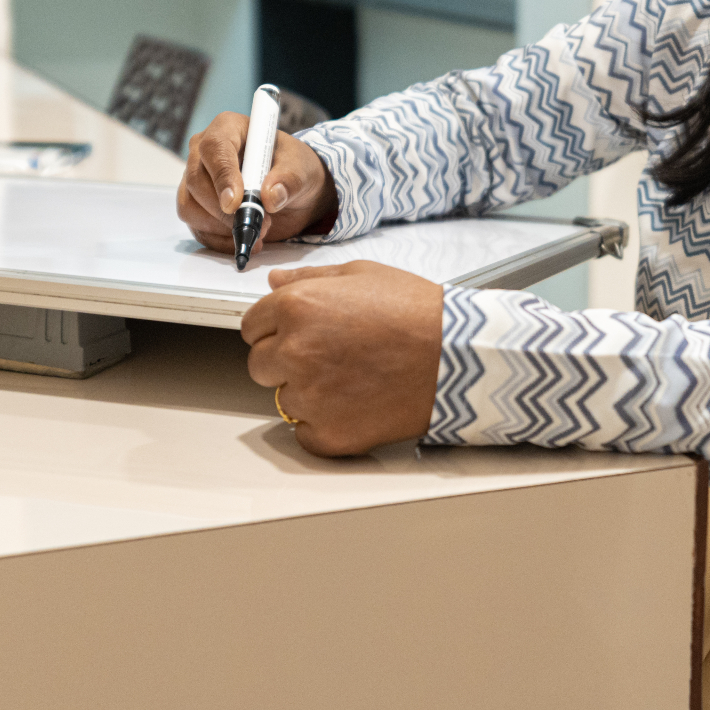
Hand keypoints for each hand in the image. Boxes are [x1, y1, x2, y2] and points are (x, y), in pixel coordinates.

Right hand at [178, 111, 337, 257]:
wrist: (293, 191)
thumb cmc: (294, 168)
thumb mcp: (301, 169)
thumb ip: (289, 180)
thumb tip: (270, 196)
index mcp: (228, 128)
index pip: (214, 148)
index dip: (222, 176)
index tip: (236, 203)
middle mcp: (204, 152)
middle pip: (196, 181)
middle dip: (225, 211)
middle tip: (260, 223)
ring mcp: (196, 180)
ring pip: (190, 207)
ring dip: (222, 227)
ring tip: (259, 230)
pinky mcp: (197, 206)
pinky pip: (197, 228)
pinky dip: (219, 240)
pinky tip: (244, 239)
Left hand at [242, 261, 443, 456]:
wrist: (458, 357)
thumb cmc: (418, 313)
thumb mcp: (361, 275)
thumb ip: (309, 278)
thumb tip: (274, 282)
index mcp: (296, 308)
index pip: (251, 327)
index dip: (276, 329)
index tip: (298, 333)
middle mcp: (295, 352)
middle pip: (261, 365)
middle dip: (286, 361)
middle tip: (330, 356)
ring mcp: (310, 397)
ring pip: (284, 399)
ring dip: (308, 392)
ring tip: (352, 378)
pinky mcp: (329, 434)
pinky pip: (304, 433)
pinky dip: (324, 424)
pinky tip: (355, 404)